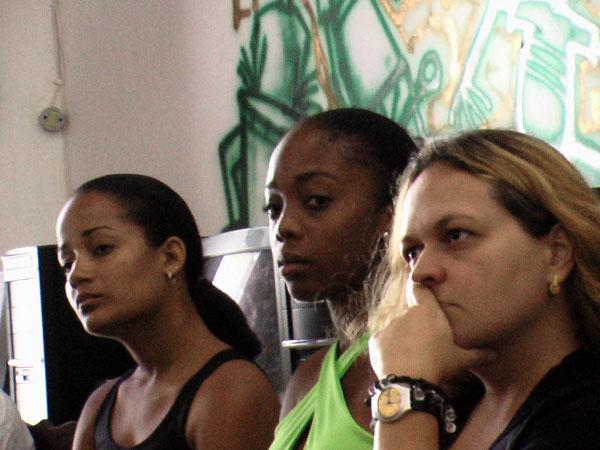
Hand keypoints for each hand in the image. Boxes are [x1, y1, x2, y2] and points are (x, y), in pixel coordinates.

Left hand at [369, 281, 494, 383]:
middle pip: (410, 317)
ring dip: (401, 342)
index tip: (421, 293)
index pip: (420, 290)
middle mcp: (406, 314)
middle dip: (415, 329)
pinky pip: (382, 344)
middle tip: (424, 348)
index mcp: (427, 312)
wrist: (409, 380)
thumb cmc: (439, 365)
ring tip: (411, 361)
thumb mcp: (461, 360)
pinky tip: (397, 365)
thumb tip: (494, 355)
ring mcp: (389, 326)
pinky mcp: (376, 340)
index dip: (420, 290)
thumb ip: (477, 355)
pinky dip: (388, 352)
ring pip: (396, 331)